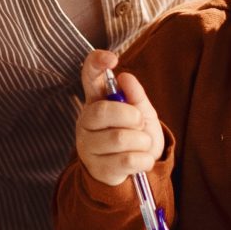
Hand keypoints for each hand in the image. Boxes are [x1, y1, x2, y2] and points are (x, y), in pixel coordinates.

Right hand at [74, 50, 162, 187]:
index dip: (96, 64)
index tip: (112, 59)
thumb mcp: (142, 112)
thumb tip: (125, 77)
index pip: (89, 77)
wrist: (138, 170)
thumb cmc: (137, 135)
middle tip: (139, 124)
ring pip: (120, 138)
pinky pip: (127, 160)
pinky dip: (144, 159)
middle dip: (133, 118)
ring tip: (141, 145)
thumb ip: (135, 96)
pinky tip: (141, 160)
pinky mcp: (98, 169)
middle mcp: (86, 122)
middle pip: (105, 111)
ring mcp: (88, 146)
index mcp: (96, 101)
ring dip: (142, 141)